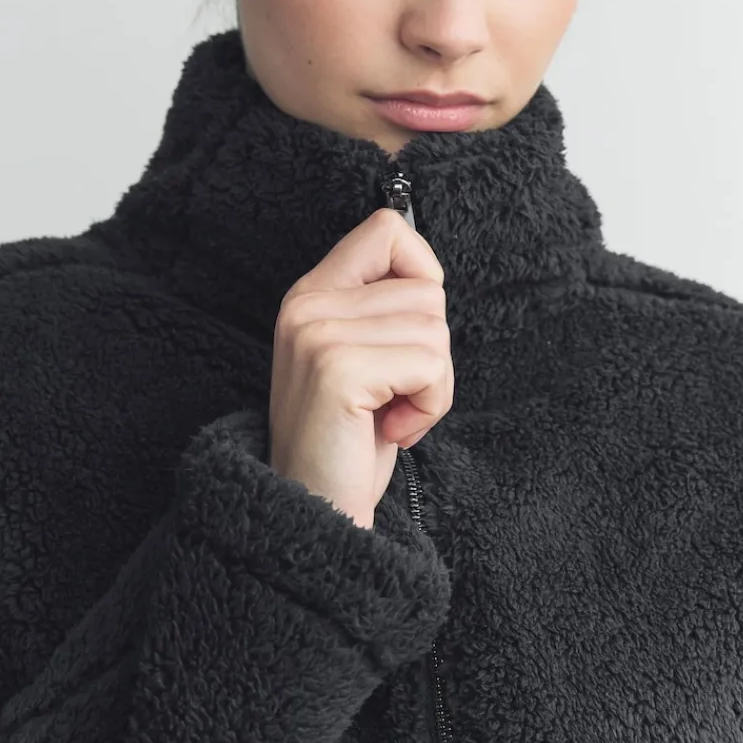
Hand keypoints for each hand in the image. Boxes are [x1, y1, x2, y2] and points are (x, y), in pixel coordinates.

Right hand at [268, 207, 453, 528]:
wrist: (313, 513)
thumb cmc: (348, 441)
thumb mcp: (361, 359)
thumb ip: (381, 309)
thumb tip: (430, 274)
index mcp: (310, 295)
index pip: (387, 229)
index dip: (421, 273)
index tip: (407, 332)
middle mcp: (307, 304)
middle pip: (426, 288)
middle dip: (432, 350)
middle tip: (394, 396)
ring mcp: (318, 334)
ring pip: (435, 326)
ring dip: (433, 384)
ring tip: (390, 415)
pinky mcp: (339, 369)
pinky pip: (432, 363)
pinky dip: (430, 406)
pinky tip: (393, 430)